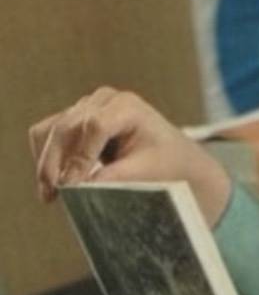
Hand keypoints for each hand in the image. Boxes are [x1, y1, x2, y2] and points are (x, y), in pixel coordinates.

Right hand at [29, 87, 231, 226]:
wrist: (175, 159)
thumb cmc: (167, 166)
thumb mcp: (146, 173)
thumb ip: (114, 177)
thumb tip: (77, 187)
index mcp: (128, 106)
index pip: (95, 127)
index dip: (80, 157)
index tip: (71, 187)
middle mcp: (104, 100)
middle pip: (67, 126)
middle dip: (54, 162)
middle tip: (49, 194)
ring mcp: (87, 106)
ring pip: (53, 129)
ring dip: (46, 161)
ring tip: (48, 194)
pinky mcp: (76, 118)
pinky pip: (49, 132)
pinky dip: (47, 156)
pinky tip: (53, 182)